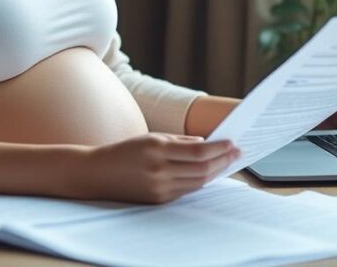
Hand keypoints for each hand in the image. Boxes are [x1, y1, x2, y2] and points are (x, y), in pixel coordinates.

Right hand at [77, 133, 239, 203]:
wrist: (99, 173)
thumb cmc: (126, 151)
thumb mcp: (151, 138)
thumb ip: (180, 141)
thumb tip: (207, 143)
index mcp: (157, 149)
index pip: (198, 151)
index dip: (219, 148)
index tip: (232, 143)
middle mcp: (159, 170)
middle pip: (202, 168)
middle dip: (222, 160)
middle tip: (237, 153)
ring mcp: (159, 187)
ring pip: (197, 181)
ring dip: (215, 171)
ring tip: (226, 162)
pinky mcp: (159, 199)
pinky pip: (186, 190)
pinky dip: (200, 180)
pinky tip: (208, 172)